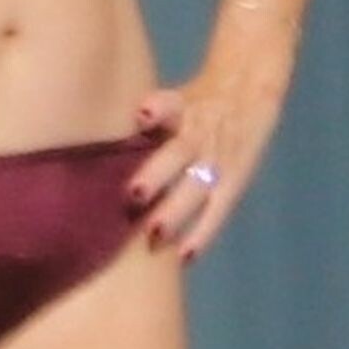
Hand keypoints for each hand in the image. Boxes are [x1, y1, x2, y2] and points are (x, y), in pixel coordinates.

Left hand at [124, 58, 289, 262]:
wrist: (249, 93)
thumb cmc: (194, 102)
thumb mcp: (174, 97)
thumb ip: (148, 119)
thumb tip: (99, 141)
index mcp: (183, 107)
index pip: (170, 104)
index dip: (157, 109)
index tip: (141, 117)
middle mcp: (200, 133)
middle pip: (180, 152)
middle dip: (158, 175)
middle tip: (134, 195)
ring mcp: (218, 159)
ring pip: (197, 186)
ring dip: (176, 211)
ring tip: (154, 233)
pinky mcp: (234, 181)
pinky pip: (218, 210)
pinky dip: (202, 233)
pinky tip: (184, 256)